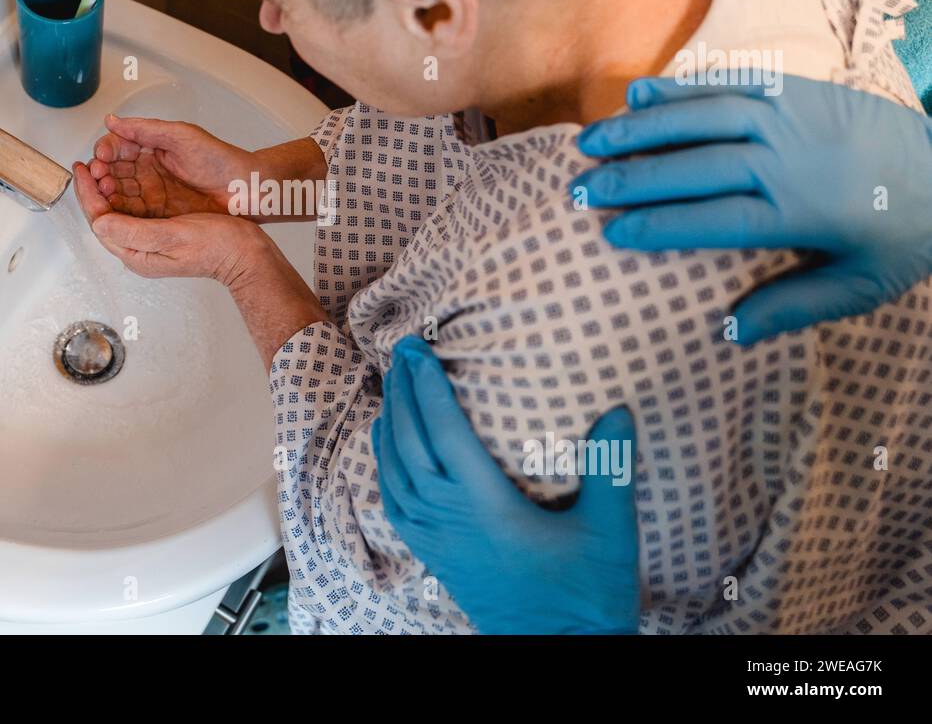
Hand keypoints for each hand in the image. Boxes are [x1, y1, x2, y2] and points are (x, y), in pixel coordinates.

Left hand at [74, 158, 265, 282]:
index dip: (88, 194)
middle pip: (105, 216)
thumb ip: (134, 231)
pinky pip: (134, 209)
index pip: (101, 222)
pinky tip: (126, 176)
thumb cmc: (215, 247)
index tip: (82, 170)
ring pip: (118, 210)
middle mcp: (139, 249)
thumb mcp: (172, 236)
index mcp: (137, 255)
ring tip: (102, 165)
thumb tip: (100, 223)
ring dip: (108, 187)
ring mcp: (150, 240)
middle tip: (87, 163)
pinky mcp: (161, 230)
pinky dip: (126, 190)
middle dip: (93, 189)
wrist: (244, 253)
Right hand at [86, 114, 254, 217]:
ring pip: (119, 192)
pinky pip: (132, 213)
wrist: (247, 190)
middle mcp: (149, 170)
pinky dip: (120, 211)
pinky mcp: (159, 214)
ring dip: (108, 192)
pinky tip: (114, 209)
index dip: (106, 151)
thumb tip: (113, 120)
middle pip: (113, 171)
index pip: (118, 147)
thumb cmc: (222, 160)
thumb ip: (146, 129)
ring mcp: (153, 193)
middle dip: (101, 173)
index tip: (101, 157)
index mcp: (152, 147)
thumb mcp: (182, 136)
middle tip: (99, 177)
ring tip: (106, 192)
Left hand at [373, 336, 639, 634]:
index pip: (446, 434)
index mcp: (488, 508)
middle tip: (402, 351)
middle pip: (411, 445)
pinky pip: (395, 502)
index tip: (420, 351)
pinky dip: (384, 465)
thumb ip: (613, 469)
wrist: (563, 652)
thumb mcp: (610, 532)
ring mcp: (437, 541)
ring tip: (393, 385)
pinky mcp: (434, 556)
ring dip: (391, 423)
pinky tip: (388, 445)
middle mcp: (451, 521)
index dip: (429, 388)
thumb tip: (620, 411)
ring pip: (395, 472)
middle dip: (403, 392)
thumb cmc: (586, 596)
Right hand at [572, 75, 931, 343]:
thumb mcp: (859, 287)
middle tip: (580, 187)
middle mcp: (787, 159)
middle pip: (696, 165)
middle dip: (633, 176)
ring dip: (642, 126)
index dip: (660, 224)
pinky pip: (730, 81)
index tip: (612, 232)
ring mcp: (789, 116)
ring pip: (704, 116)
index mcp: (799, 212)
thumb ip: (794, 307)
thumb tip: (731, 332)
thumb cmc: (898, 237)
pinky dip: (681, 86)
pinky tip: (637, 93)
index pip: (714, 218)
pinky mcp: (795, 88)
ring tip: (591, 139)